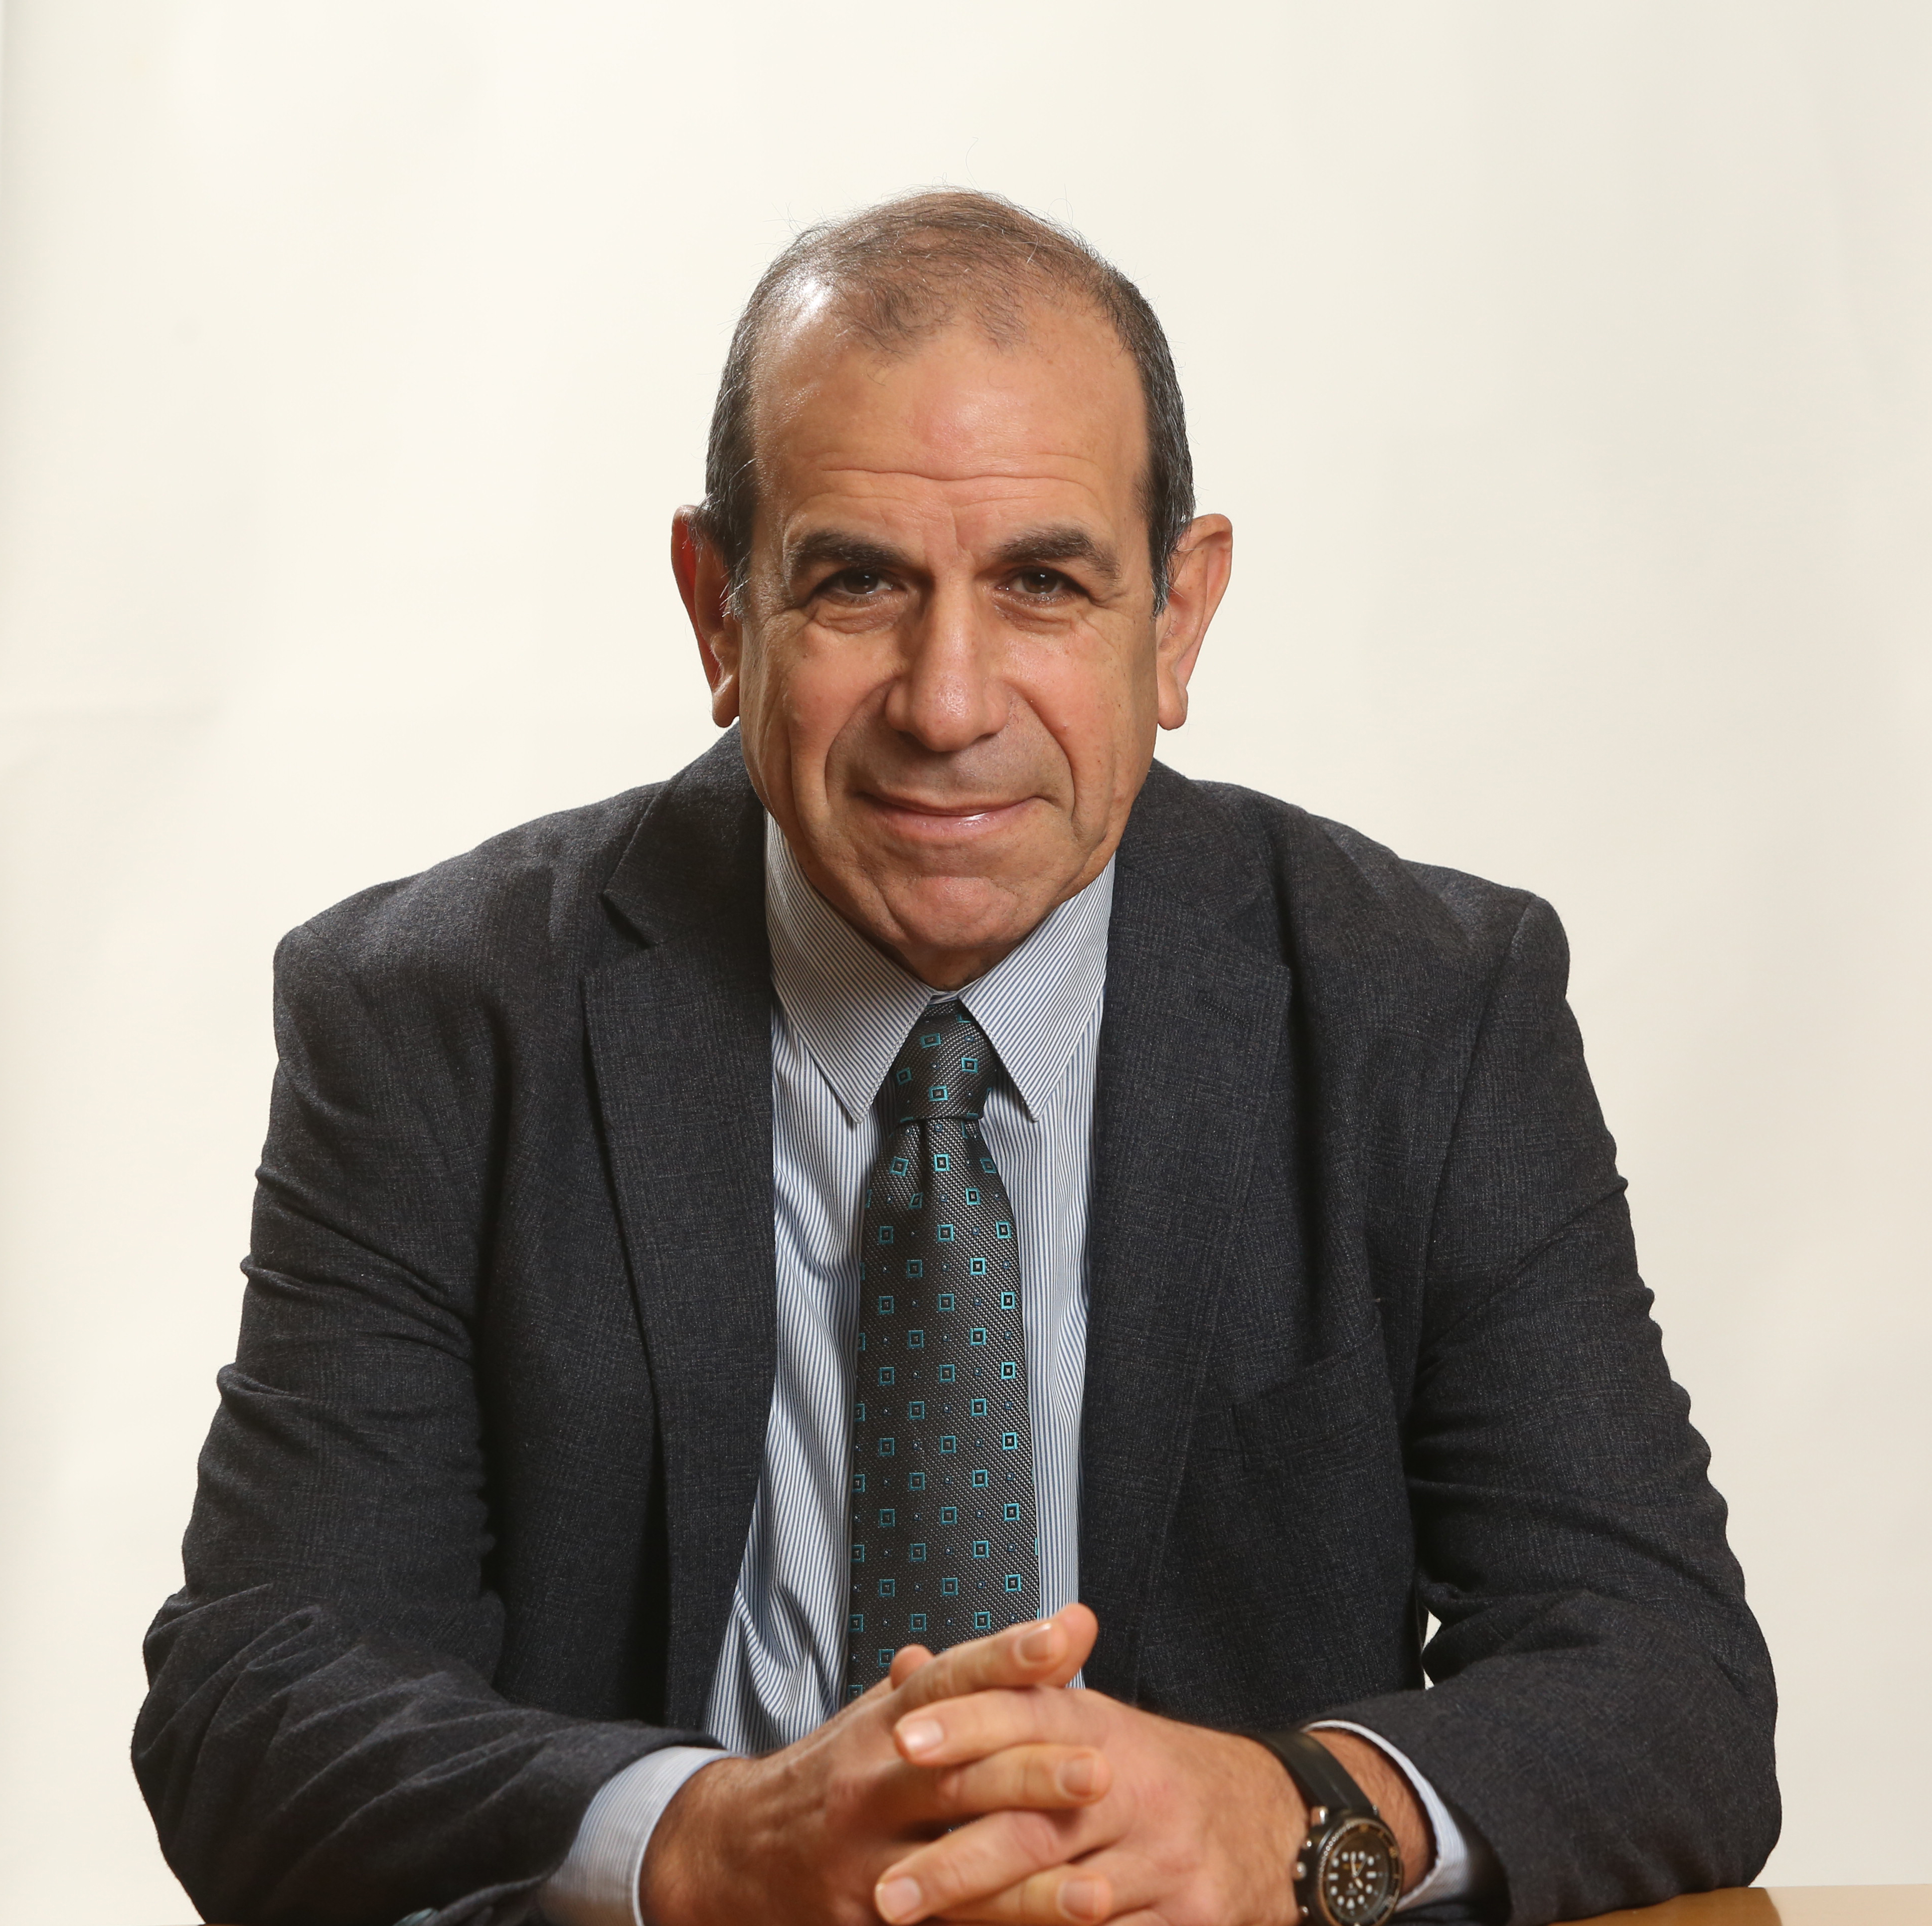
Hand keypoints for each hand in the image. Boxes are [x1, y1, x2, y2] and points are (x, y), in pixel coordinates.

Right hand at [639, 1608, 1108, 1925]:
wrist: (735, 1854)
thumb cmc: (839, 1773)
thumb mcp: (890, 1710)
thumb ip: (975, 1678)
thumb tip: (1063, 1624)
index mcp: (885, 1722)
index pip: (951, 1678)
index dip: (1007, 1654)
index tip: (1065, 1638)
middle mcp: (871, 1785)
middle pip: (958, 1777)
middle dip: (1031, 1777)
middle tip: (1102, 1770)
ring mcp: (863, 1862)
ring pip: (953, 1871)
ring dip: (1029, 1888)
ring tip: (1098, 1891)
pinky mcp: (863, 1923)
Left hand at [873, 1681, 1430, 1924]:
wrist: (1268, 1816)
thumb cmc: (1145, 1771)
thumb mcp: (1083, 1720)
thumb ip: (997, 1698)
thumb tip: (903, 1664)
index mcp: (1101, 1727)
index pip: (1026, 1712)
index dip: (964, 1723)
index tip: (901, 1739)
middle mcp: (1134, 1787)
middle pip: (1036, 1826)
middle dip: (956, 1863)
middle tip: (886, 1892)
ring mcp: (1166, 1858)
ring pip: (1066, 1900)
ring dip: (995, 1923)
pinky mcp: (1191, 1917)